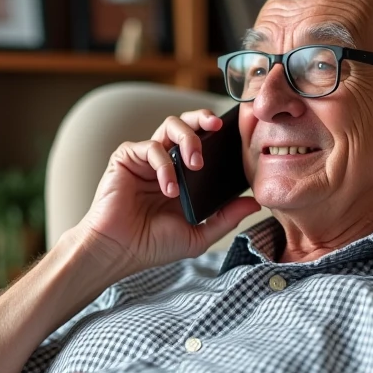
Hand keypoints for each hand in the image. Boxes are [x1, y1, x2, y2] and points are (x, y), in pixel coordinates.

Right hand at [70, 109, 259, 275]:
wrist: (118, 252)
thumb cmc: (152, 245)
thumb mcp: (198, 234)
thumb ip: (226, 218)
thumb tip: (254, 203)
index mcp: (182, 176)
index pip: (203, 144)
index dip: (219, 136)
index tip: (237, 137)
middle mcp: (165, 162)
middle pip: (186, 123)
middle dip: (203, 119)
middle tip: (217, 127)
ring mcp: (145, 159)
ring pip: (169, 125)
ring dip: (188, 139)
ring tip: (195, 164)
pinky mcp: (126, 159)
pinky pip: (150, 147)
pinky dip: (164, 165)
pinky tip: (168, 188)